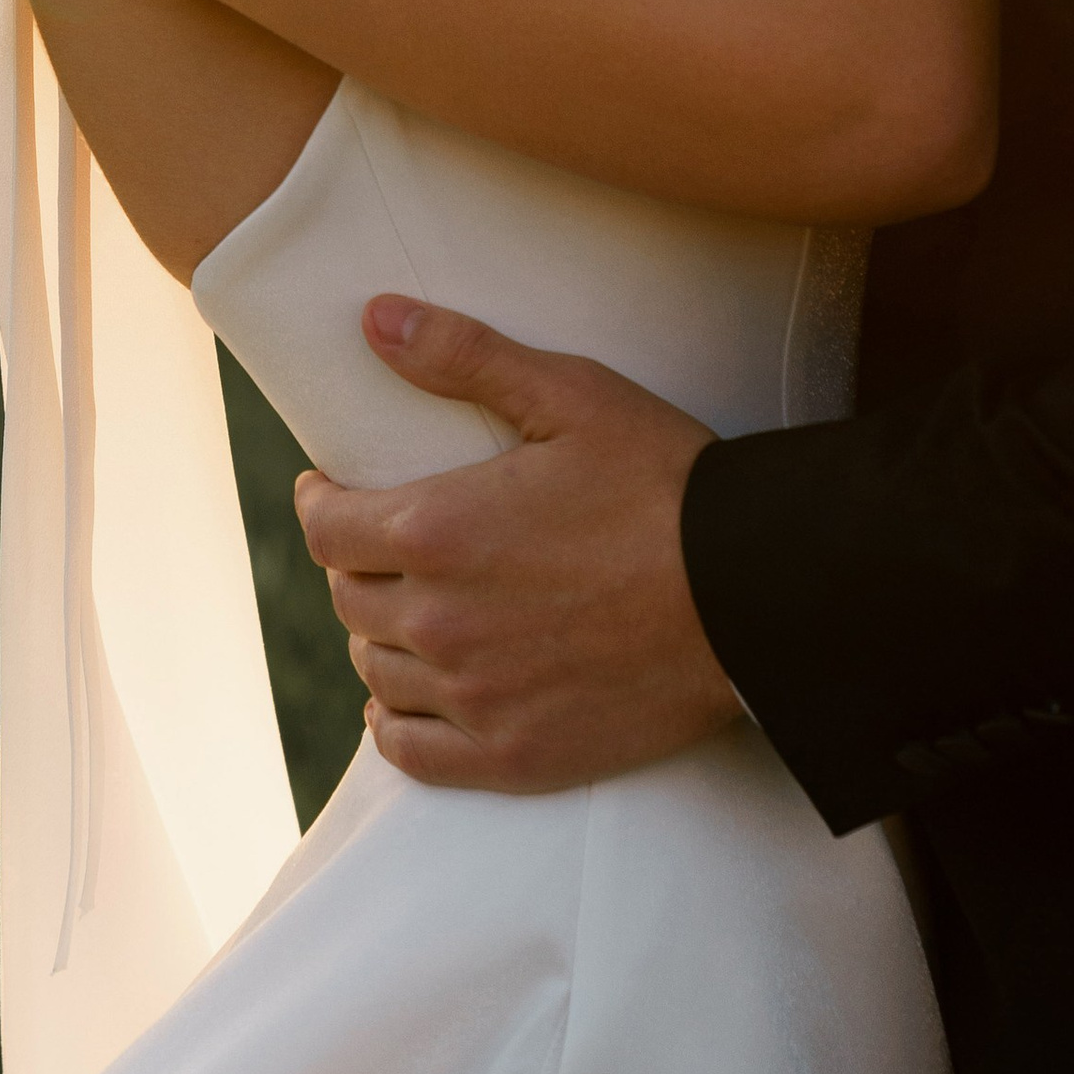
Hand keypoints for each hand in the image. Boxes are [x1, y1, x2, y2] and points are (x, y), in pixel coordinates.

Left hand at [291, 298, 742, 792]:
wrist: (753, 597)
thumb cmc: (665, 484)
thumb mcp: (570, 395)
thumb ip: (464, 356)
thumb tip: (375, 318)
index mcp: (440, 530)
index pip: (327, 529)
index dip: (320, 503)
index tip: (329, 489)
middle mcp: (442, 622)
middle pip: (350, 598)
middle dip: (356, 563)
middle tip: (383, 542)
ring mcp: (476, 695)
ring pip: (378, 670)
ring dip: (380, 636)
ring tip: (406, 609)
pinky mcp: (516, 754)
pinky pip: (414, 753)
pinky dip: (396, 723)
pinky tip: (406, 697)